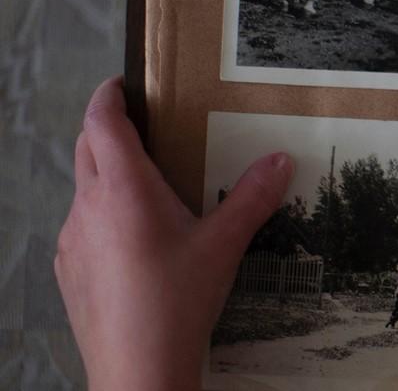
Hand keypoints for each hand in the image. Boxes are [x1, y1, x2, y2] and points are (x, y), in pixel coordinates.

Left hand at [55, 78, 293, 390]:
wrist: (137, 367)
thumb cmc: (178, 299)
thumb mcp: (224, 245)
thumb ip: (253, 198)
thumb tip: (281, 159)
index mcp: (123, 189)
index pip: (101, 122)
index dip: (108, 96)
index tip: (122, 83)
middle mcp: (88, 206)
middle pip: (86, 149)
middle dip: (108, 130)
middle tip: (144, 128)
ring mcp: (71, 239)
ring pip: (84, 191)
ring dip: (107, 178)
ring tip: (149, 192)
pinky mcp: (68, 269)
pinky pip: (82, 227)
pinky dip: (103, 217)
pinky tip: (136, 244)